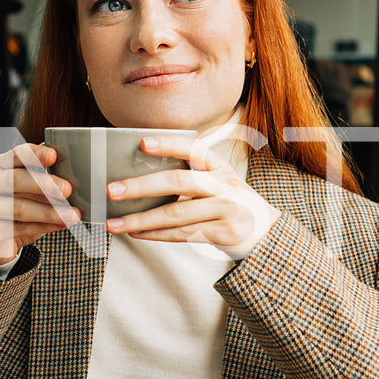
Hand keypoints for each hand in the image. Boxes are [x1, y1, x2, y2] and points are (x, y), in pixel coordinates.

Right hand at [0, 143, 79, 265]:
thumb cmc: (17, 212)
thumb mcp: (30, 195)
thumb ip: (45, 186)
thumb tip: (74, 185)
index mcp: (0, 166)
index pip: (16, 155)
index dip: (35, 154)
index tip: (54, 156)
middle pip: (15, 180)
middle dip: (45, 185)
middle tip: (67, 190)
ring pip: (19, 207)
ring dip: (49, 212)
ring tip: (71, 215)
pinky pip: (17, 228)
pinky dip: (43, 227)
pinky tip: (60, 225)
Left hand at [104, 135, 279, 258]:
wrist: (265, 233)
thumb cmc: (231, 203)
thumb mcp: (219, 182)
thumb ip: (191, 176)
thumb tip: (140, 176)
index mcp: (220, 167)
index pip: (193, 148)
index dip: (168, 144)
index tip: (142, 143)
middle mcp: (224, 185)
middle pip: (178, 182)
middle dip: (142, 186)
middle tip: (113, 190)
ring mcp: (225, 209)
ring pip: (175, 214)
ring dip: (140, 220)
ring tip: (115, 223)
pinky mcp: (222, 232)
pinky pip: (182, 234)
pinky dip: (155, 235)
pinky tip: (135, 234)